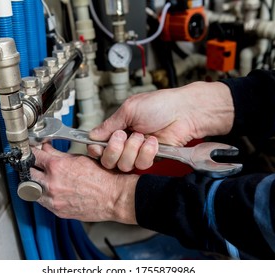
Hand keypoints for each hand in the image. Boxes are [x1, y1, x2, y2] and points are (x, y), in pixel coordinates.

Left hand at [30, 143, 138, 223]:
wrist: (114, 196)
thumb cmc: (102, 177)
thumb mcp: (79, 159)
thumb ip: (58, 154)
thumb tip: (46, 148)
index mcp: (56, 167)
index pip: (33, 156)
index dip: (31, 152)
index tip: (32, 152)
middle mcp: (51, 183)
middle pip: (28, 173)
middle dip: (30, 167)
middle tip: (34, 165)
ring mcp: (53, 199)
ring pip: (30, 189)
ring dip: (34, 182)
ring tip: (42, 179)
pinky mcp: (57, 211)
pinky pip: (42, 202)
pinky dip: (43, 195)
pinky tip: (51, 190)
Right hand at [88, 81, 233, 171]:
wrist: (183, 113)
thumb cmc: (159, 105)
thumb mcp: (128, 110)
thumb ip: (109, 125)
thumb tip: (92, 135)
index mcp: (117, 129)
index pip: (98, 146)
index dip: (96, 149)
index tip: (97, 147)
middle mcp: (125, 143)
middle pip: (108, 160)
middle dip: (114, 149)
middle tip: (123, 135)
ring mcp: (137, 152)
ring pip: (123, 165)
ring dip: (133, 149)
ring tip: (143, 136)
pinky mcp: (150, 159)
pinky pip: (141, 165)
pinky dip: (147, 152)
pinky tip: (153, 142)